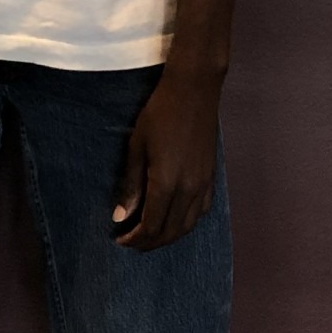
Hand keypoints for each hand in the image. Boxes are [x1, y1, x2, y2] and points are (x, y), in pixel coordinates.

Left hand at [114, 70, 221, 250]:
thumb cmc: (160, 112)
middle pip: (170, 232)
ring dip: (168, 236)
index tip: (119, 239)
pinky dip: (186, 223)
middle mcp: (189, 190)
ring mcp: (204, 184)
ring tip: (149, 235)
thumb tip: (120, 216)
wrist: (194, 89)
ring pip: (187, 226)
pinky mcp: (212, 177)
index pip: (151, 226)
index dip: (134, 238)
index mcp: (167, 183)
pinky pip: (200, 211)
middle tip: (131, 242)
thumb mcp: (137, 146)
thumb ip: (130, 184)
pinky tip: (174, 219)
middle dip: (149, 243)